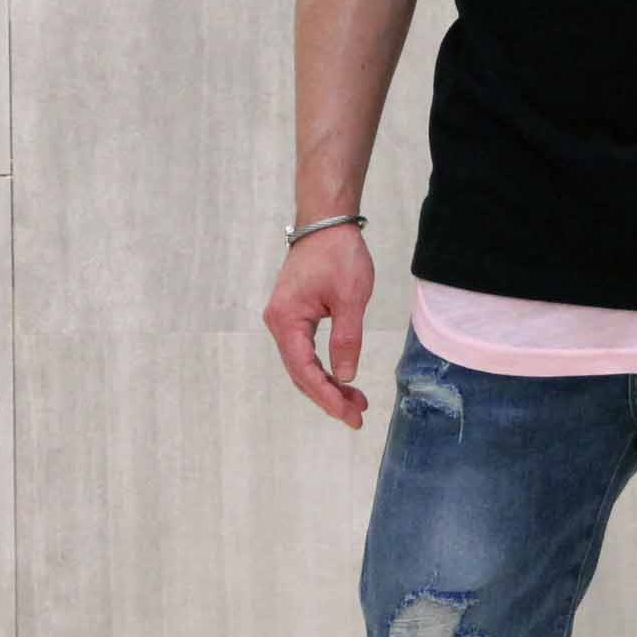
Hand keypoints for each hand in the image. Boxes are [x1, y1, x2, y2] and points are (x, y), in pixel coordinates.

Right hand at [264, 224, 373, 428]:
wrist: (327, 221)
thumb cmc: (339, 254)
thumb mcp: (350, 297)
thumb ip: (346, 339)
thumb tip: (345, 378)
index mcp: (286, 320)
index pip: (304, 371)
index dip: (326, 396)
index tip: (349, 414)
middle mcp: (278, 323)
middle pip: (301, 372)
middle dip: (328, 396)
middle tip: (357, 415)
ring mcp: (284, 319)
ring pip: (303, 364)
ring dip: (327, 384)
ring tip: (356, 402)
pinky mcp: (294, 314)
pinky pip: (305, 350)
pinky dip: (324, 367)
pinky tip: (342, 378)